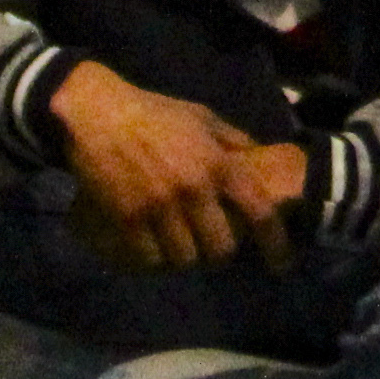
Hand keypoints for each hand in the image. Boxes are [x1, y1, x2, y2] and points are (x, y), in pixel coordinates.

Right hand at [54, 67, 310, 270]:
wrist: (97, 114)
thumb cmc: (154, 114)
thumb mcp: (202, 118)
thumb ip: (234, 141)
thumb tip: (260, 159)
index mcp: (218, 163)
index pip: (260, 212)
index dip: (276, 243)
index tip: (281, 264)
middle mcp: (193, 189)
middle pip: (220, 249)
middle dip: (218, 254)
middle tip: (210, 248)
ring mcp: (159, 206)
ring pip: (184, 258)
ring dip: (185, 257)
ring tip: (179, 245)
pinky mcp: (127, 218)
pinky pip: (150, 258)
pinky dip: (154, 258)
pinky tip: (152, 248)